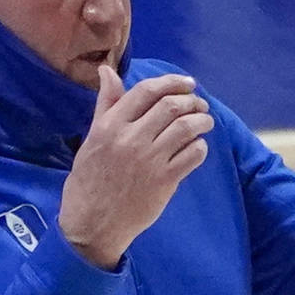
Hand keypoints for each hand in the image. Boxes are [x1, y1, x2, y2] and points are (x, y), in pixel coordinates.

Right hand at [58, 66, 214, 267]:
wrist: (92, 224)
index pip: (146, 91)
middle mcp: (131, 139)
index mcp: (110, 125)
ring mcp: (149, 160)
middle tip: (200, 104)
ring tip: (205, 122)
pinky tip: (198, 146)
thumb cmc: (89, 180)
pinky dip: (200, 146)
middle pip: (171, 106)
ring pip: (186, 128)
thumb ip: (106, 104)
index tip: (187, 83)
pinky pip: (192, 155)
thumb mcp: (92, 138)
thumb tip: (108, 70)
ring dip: (202, 120)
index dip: (171, 82)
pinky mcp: (164, 181)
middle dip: (192, 100)